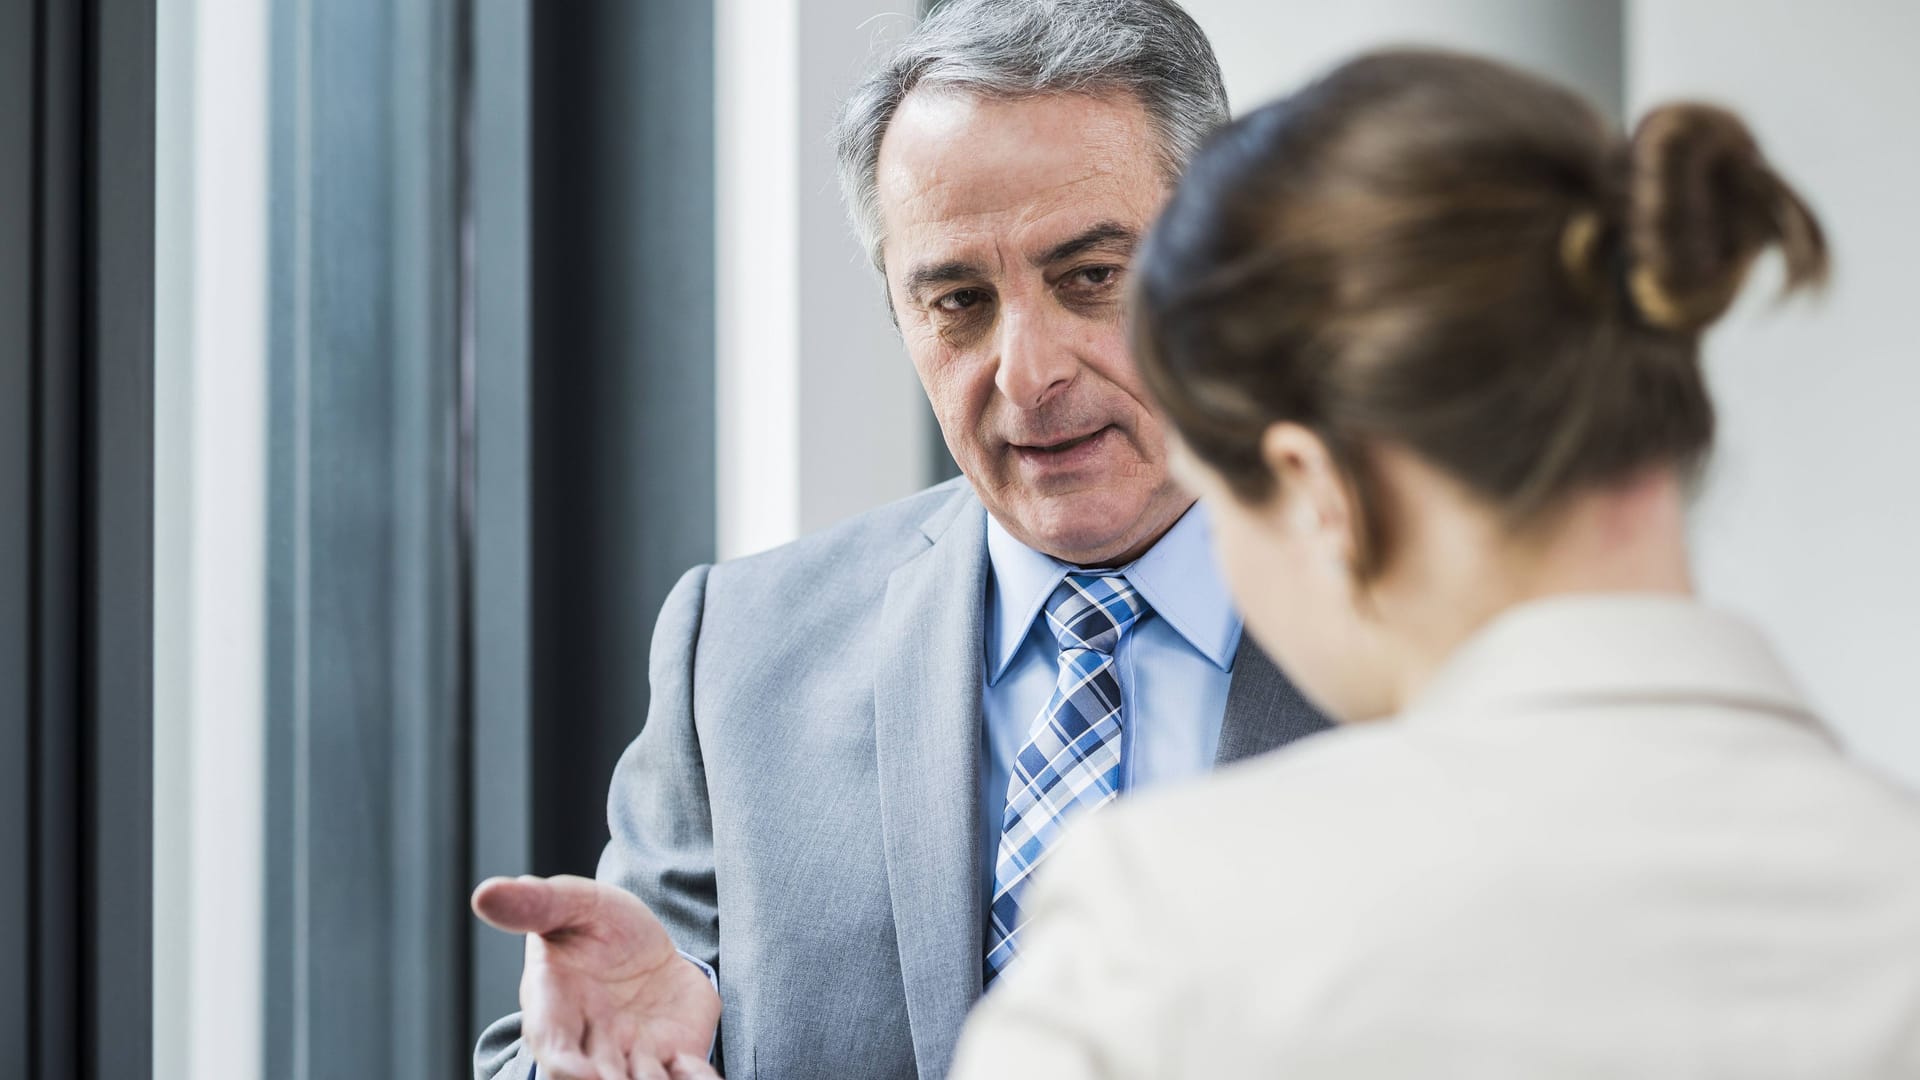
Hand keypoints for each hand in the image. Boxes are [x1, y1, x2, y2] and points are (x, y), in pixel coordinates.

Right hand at [472, 875, 722, 1079]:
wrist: (647, 943)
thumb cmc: (595, 925)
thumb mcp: (572, 903)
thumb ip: (536, 904)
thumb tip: (484, 894)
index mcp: (555, 1013)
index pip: (553, 1055)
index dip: (567, 1070)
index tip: (588, 1074)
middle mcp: (591, 1046)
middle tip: (628, 1073)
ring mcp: (632, 1058)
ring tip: (662, 1066)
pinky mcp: (674, 1058)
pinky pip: (686, 1079)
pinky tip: (693, 1067)